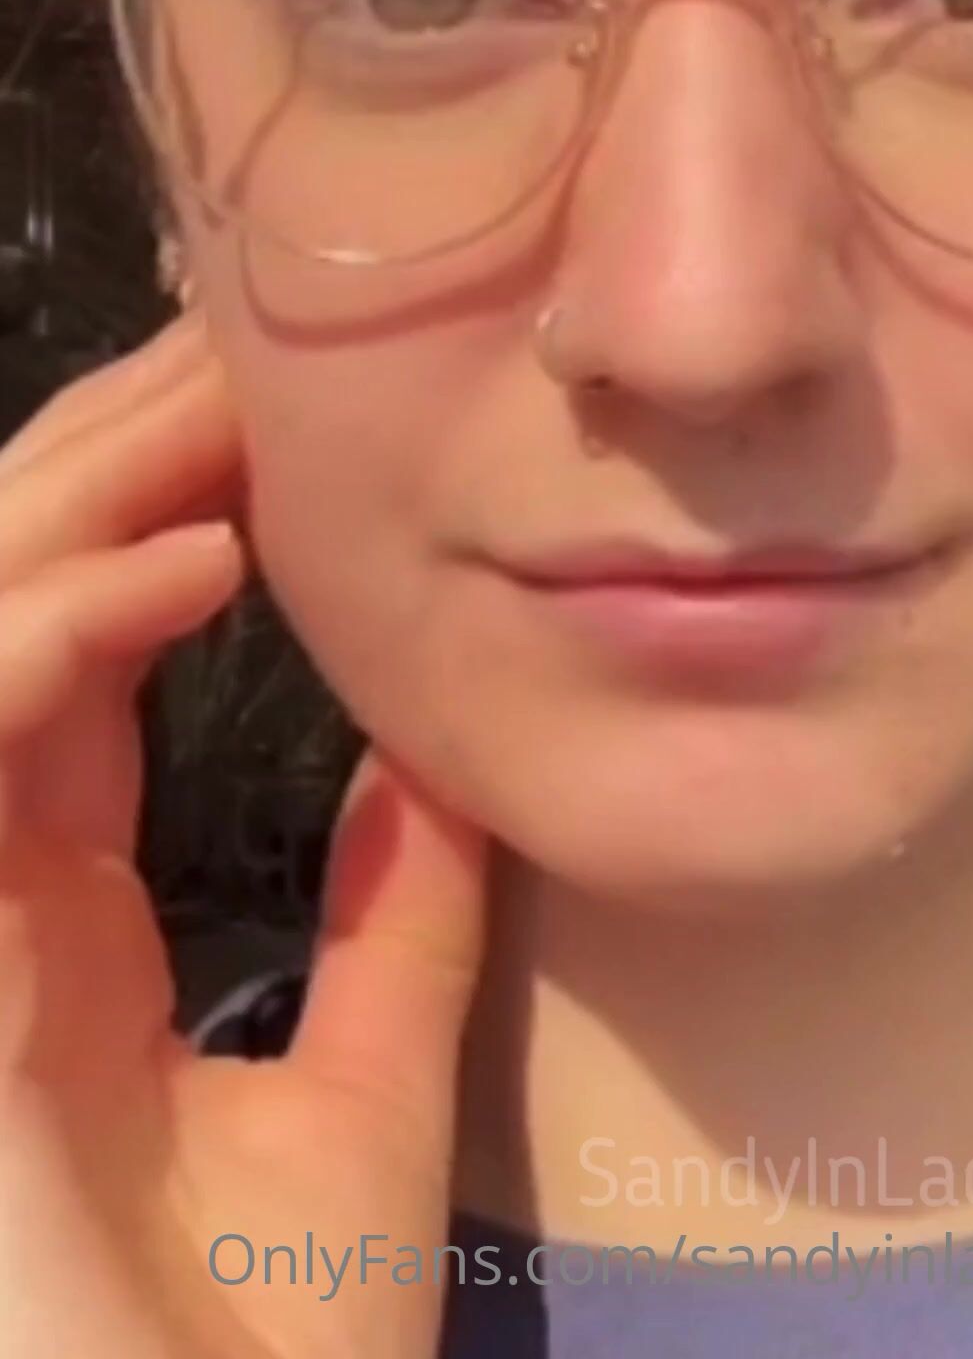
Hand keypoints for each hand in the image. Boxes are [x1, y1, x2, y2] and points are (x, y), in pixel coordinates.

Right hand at [0, 311, 487, 1357]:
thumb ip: (386, 936)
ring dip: (74, 504)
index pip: (62, 666)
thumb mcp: (355, 1109)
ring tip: (223, 413)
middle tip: (244, 353)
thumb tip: (431, 769)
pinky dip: (51, 634)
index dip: (144, 530)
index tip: (266, 432)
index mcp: (52, 921)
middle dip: (102, 467)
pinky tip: (185, 566)